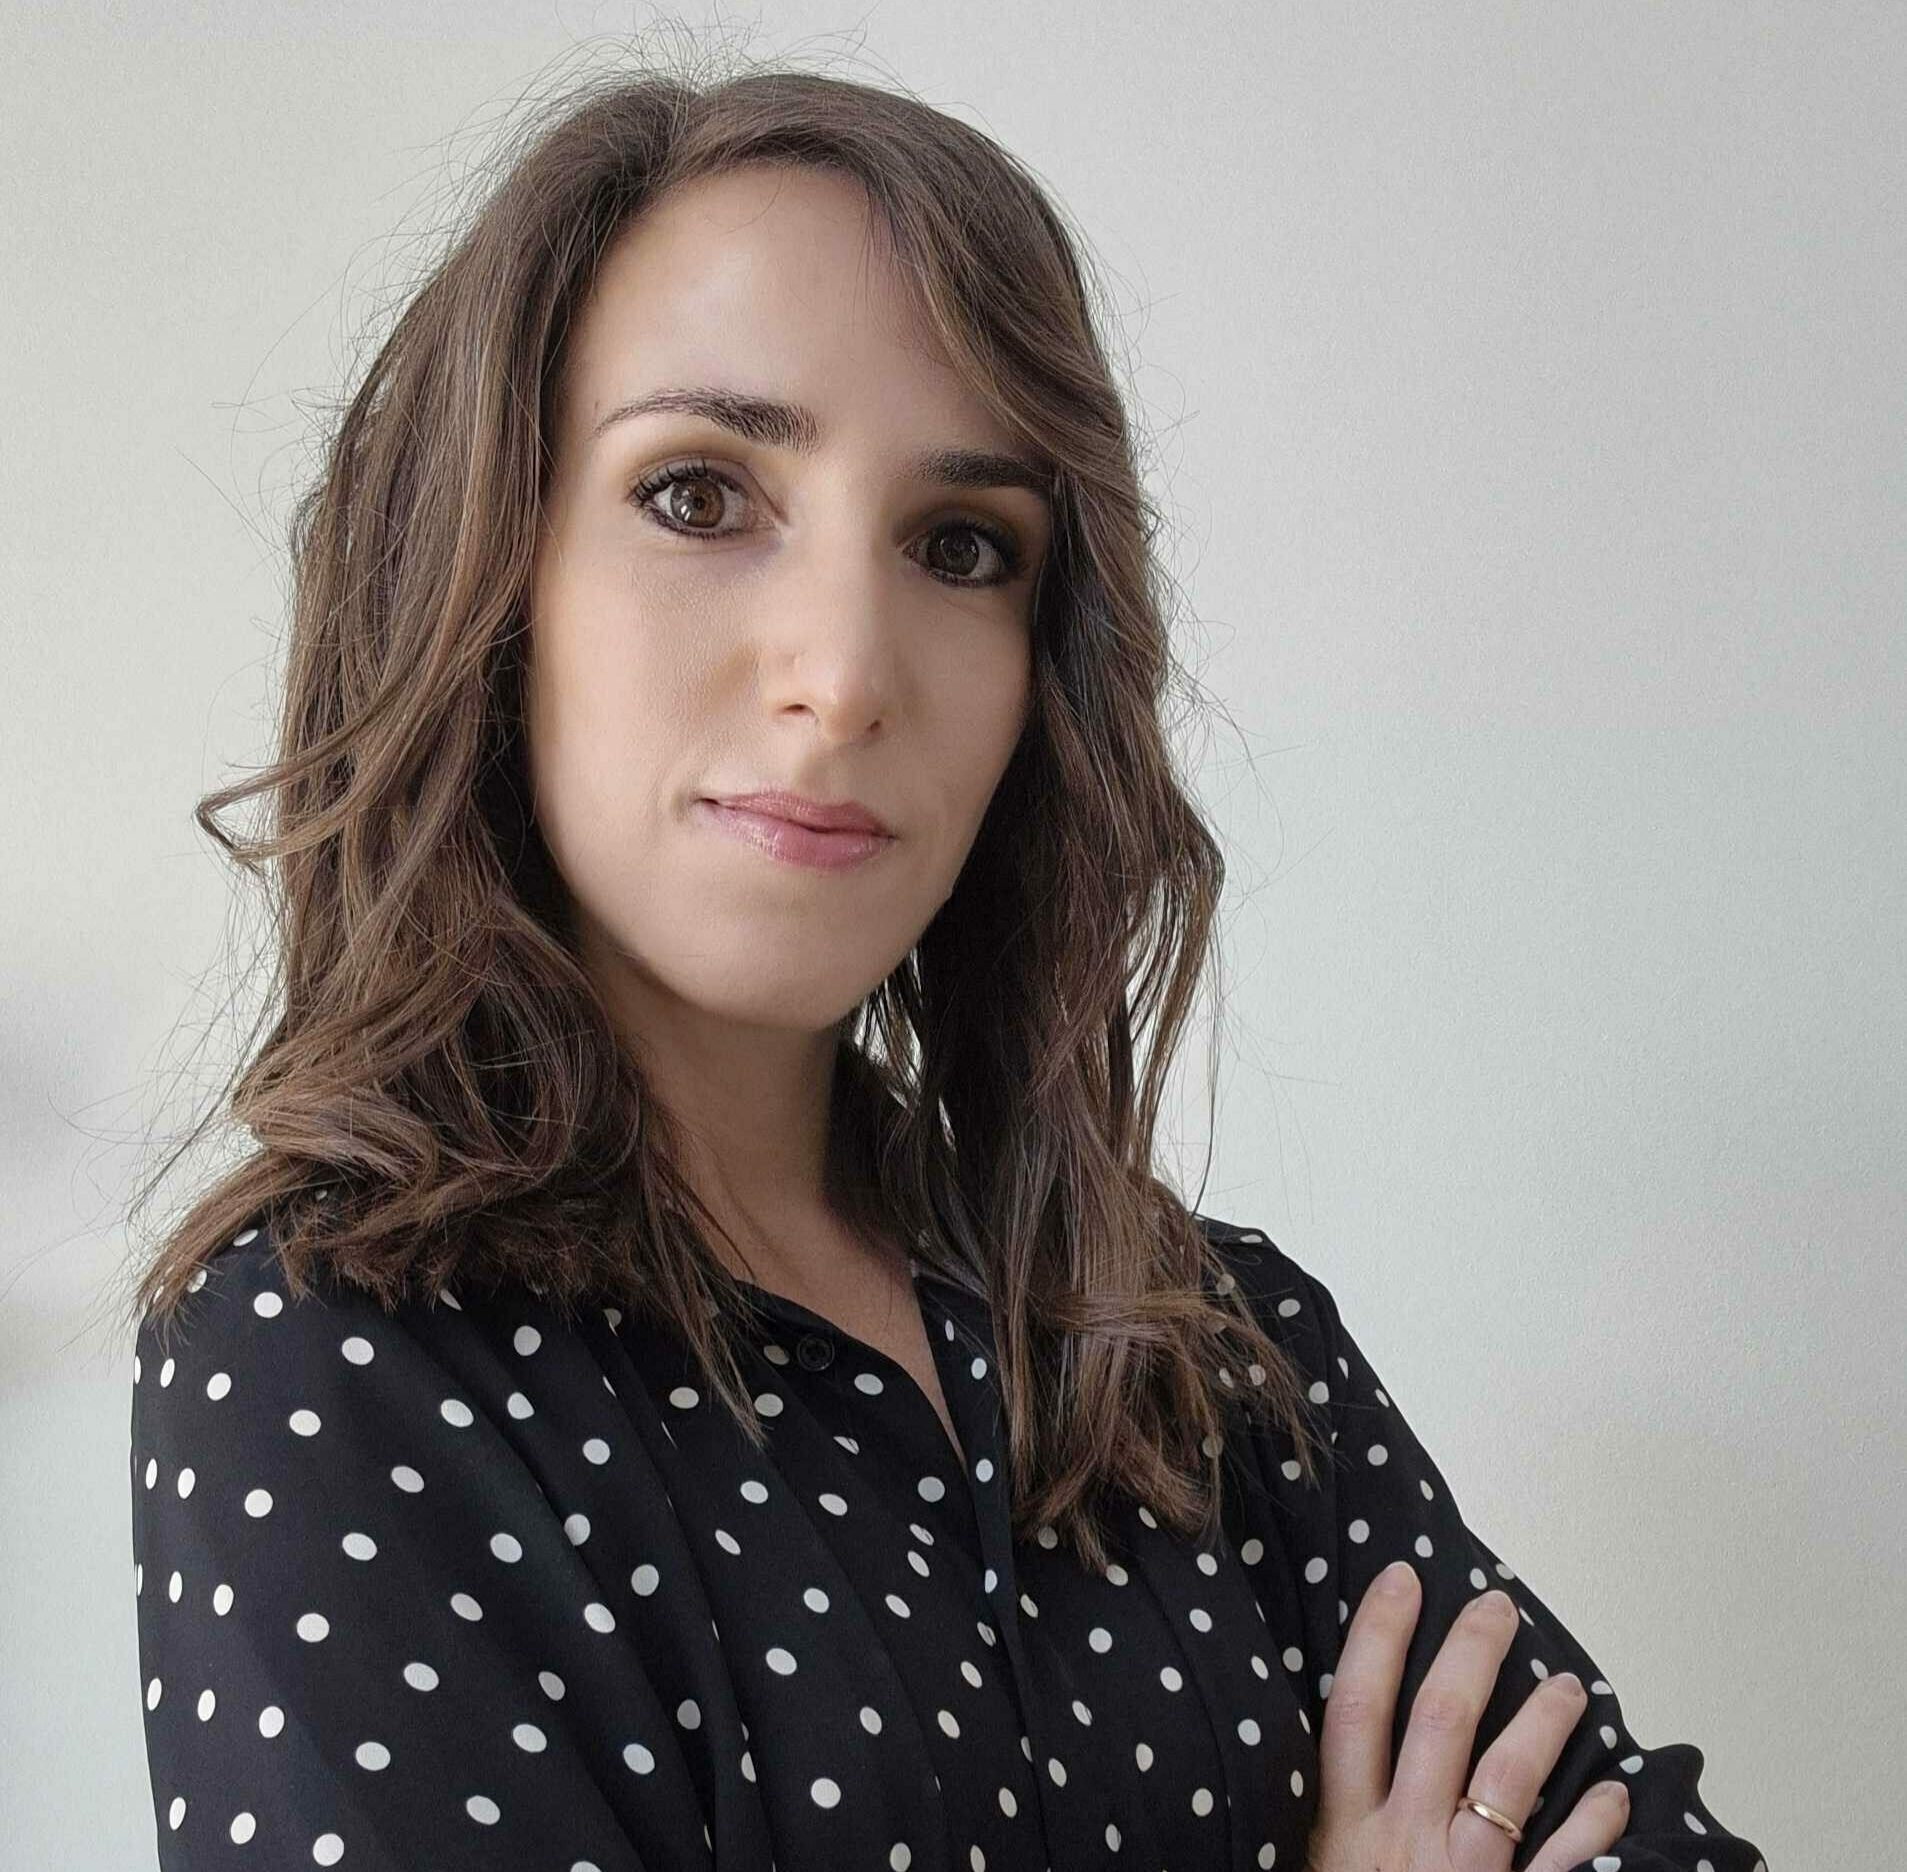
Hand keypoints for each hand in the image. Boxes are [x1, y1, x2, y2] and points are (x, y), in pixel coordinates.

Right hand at [1303, 1560, 1631, 1871]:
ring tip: (1570, 1687)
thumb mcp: (1316, 1870)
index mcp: (1344, 1828)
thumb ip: (1325, 1821)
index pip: (1356, 1708)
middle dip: (1470, 1654)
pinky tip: (1613, 1793)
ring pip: (1507, 1781)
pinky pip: (1562, 1863)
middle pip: (1439, 1723)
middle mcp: (1404, 1842)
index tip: (1402, 1579)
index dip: (1379, 1636)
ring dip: (1542, 1724)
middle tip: (1497, 1607)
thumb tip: (1342, 1741)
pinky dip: (1592, 1825)